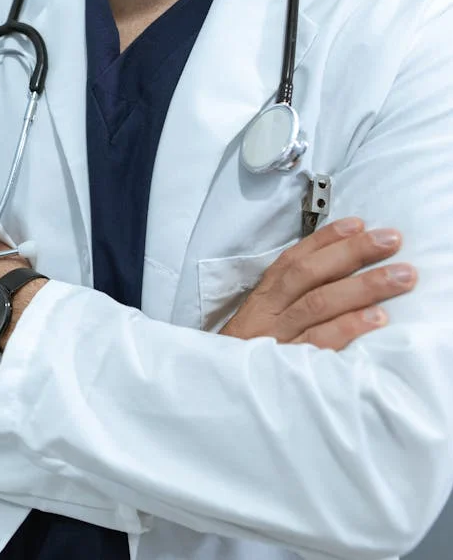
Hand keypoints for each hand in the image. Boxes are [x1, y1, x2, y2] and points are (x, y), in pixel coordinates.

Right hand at [221, 218, 416, 349]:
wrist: (218, 394)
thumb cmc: (247, 355)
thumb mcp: (260, 322)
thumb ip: (289, 299)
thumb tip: (336, 273)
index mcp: (262, 299)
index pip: (293, 260)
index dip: (325, 240)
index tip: (358, 224)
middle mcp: (268, 314)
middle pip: (309, 275)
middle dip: (352, 254)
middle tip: (391, 241)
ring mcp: (278, 339)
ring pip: (318, 304)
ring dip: (362, 287)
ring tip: (400, 277)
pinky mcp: (289, 365)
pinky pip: (320, 342)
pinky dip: (347, 327)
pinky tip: (375, 319)